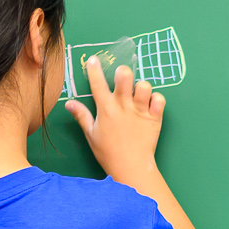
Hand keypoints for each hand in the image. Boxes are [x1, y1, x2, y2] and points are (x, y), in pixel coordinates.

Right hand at [65, 54, 164, 179]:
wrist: (131, 168)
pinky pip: (159, 99)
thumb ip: (81, 116)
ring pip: (144, 85)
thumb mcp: (91, 134)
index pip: (98, 83)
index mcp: (106, 109)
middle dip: (122, 72)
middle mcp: (123, 107)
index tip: (94, 60)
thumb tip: (68, 103)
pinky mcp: (155, 118)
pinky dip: (156, 99)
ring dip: (141, 87)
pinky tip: (151, 105)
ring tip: (139, 95)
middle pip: (124, 76)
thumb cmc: (108, 153)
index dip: (94, 69)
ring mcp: (140, 111)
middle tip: (122, 78)